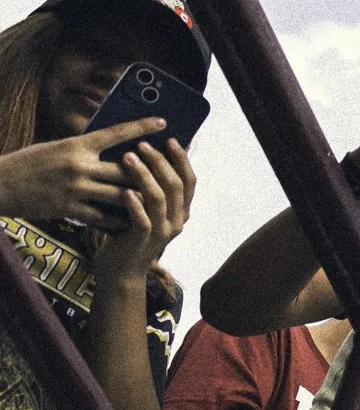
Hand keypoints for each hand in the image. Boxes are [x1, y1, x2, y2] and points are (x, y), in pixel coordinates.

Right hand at [0, 118, 165, 227]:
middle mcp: (78, 165)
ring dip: (138, 200)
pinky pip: (103, 217)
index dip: (141, 127)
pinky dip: (118, 220)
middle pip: (126, 170)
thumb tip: (111, 148)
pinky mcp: (69, 209)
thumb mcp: (55, 147)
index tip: (163, 121)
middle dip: (148, 174)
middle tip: (166, 175)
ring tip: (153, 202)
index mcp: (75, 145)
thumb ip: (83, 149)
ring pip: (120, 196)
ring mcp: (75, 189)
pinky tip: (129, 222)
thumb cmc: (28, 164)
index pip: (115, 132)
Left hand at [94, 138, 195, 283]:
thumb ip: (152, 189)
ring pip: (159, 198)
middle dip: (160, 161)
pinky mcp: (143, 240)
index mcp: (181, 211)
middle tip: (142, 144)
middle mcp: (177, 221)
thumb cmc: (128, 233)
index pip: (190, 180)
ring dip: (144, 175)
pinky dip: (133, 203)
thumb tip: (147, 155)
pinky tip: (123, 190)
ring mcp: (162, 232)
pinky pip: (142, 218)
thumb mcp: (146, 209)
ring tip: (127, 157)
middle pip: (175, 185)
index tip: (170, 139)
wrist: (120, 270)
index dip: (182, 159)